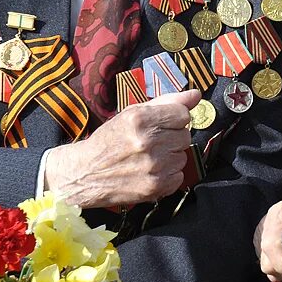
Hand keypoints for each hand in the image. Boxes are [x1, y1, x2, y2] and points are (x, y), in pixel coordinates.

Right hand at [44, 90, 198, 208]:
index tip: (161, 124)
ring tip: (149, 157)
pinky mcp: (155, 187)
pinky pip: (179, 176)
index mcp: (141, 119)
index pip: (183, 114)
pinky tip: (150, 171)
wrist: (85, 173)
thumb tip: (196, 94)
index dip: (174, 118)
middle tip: (152, 141)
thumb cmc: (110, 139)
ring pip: (183, 156)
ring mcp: (153, 166)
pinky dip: (168, 174)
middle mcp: (148, 142)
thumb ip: (168, 101)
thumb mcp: (133, 112)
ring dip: (170, 156)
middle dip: (172, 137)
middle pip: (185, 135)